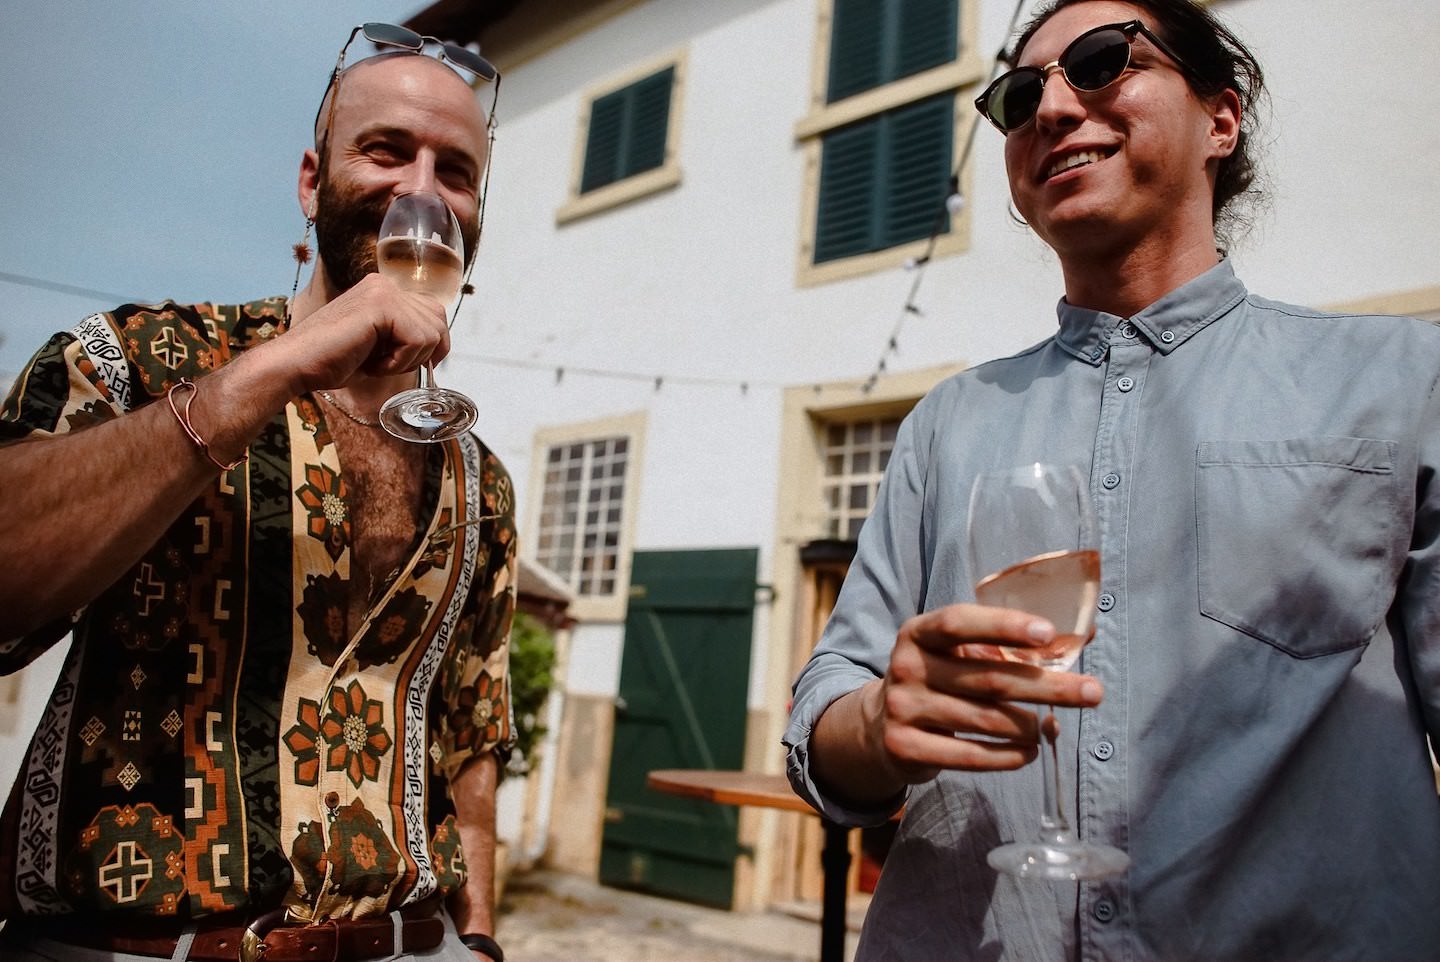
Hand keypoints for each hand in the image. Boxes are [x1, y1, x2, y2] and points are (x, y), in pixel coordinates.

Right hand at [266, 273, 452, 394]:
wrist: (295, 364)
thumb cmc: (331, 361)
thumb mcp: (379, 345)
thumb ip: (405, 335)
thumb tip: (439, 345)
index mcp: (383, 291)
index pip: (433, 312)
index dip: (432, 344)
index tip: (410, 363)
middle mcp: (385, 285)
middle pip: (438, 321)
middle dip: (422, 353)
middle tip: (387, 365)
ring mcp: (383, 292)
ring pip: (431, 333)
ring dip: (407, 360)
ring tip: (375, 363)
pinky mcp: (381, 306)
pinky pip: (417, 341)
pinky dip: (398, 362)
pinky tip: (372, 363)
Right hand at [871, 603, 1103, 782]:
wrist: (880, 727)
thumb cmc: (938, 681)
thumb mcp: (953, 655)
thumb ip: (1001, 647)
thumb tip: (1082, 637)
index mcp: (918, 632)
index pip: (959, 622)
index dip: (1004, 625)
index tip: (1049, 633)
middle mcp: (907, 667)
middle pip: (988, 677)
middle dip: (1048, 687)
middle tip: (1093, 692)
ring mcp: (903, 708)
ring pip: (985, 719)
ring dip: (1029, 726)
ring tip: (1049, 727)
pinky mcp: (905, 747)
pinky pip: (969, 755)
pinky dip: (1008, 756)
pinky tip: (1029, 752)